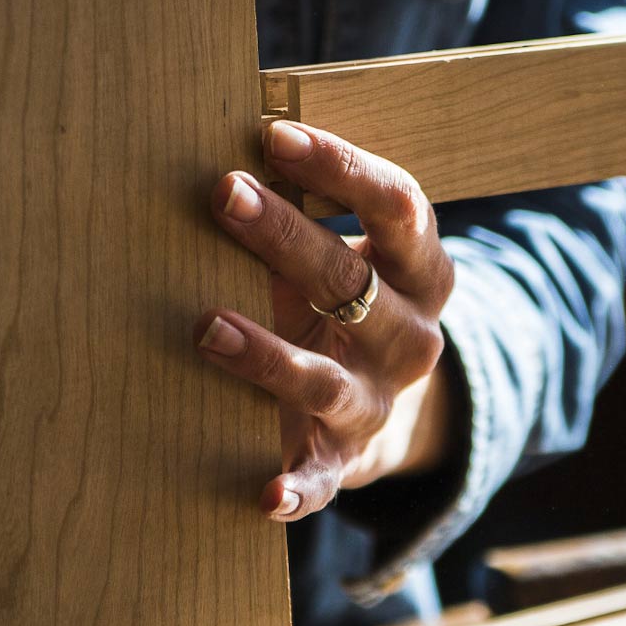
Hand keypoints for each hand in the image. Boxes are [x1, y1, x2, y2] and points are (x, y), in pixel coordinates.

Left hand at [198, 120, 453, 520]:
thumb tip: (226, 130)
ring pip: (324, 379)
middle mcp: (410, 338)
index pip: (397, 207)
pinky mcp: (342, 462)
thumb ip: (308, 202)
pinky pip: (321, 480)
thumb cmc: (345, 304)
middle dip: (286, 236)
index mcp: (421, 271)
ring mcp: (376, 403)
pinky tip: (265, 496)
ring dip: (265, 354)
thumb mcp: (348, 251)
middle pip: (350, 282)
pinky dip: (295, 490)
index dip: (341, 168)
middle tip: (224, 194)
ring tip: (205, 327)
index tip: (273, 136)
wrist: (387, 415)